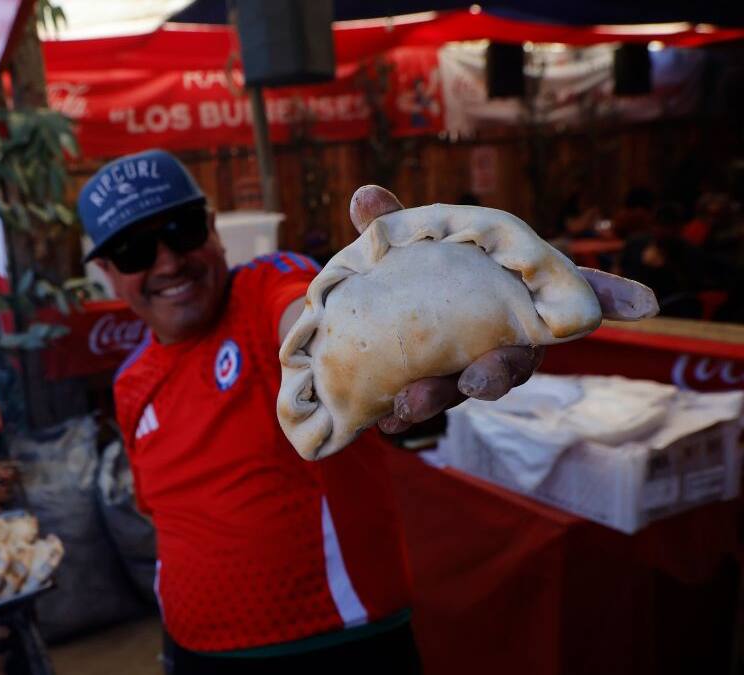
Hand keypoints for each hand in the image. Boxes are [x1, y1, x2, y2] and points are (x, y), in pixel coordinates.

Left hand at [347, 185, 659, 433]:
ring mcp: (463, 373)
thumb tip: (363, 194)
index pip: (566, 300)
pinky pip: (420, 413)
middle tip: (477, 379)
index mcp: (508, 302)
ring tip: (408, 401)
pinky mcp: (427, 395)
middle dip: (496, 375)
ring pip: (462, 393)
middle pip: (513, 364)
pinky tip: (380, 418)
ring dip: (437, 400)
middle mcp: (498, 342)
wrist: (370, 323)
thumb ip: (392, 225)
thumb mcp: (402, 249)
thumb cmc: (412, 279)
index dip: (607, 297)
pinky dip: (399, 415)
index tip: (645, 303)